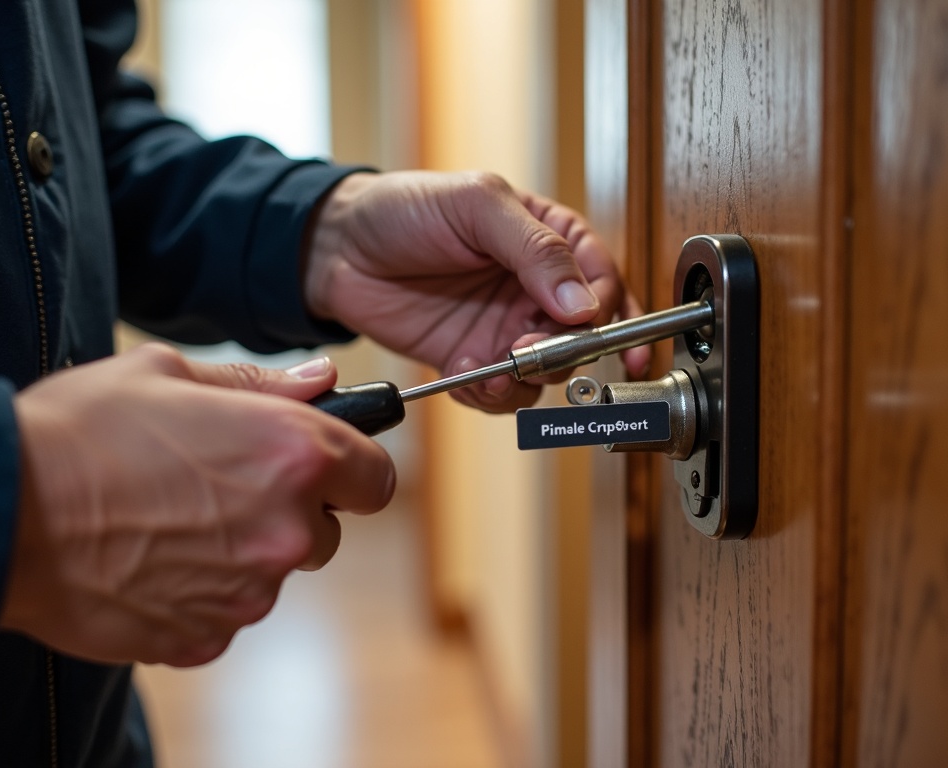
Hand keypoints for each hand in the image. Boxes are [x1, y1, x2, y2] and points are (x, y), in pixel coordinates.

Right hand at [1, 344, 393, 666]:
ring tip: (173, 521)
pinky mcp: (206, 636)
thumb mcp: (169, 375)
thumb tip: (322, 381)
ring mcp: (247, 592)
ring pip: (272, 573)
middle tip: (225, 487)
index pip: (376, 479)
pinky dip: (202, 592)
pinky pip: (226, 612)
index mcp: (293, 455)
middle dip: (290, 513)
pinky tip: (153, 560)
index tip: (331, 468)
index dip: (355, 471)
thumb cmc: (80, 432)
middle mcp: (285, 529)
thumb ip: (263, 384)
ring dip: (242, 553)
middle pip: (326, 533)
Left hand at [303, 171, 648, 411]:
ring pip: (546, 375)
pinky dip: (489, 394)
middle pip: (582, 337)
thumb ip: (536, 248)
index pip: (603, 281)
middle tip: (527, 346)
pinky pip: (501, 394)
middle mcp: (535, 290)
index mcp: (550, 241)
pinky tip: (463, 372)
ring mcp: (505, 329)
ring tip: (490, 368)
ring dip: (525, 380)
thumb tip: (583, 302)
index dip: (609, 310)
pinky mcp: (474, 361)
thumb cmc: (405, 207)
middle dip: (562, 351)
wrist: (338, 248)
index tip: (593, 328)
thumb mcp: (477, 205)